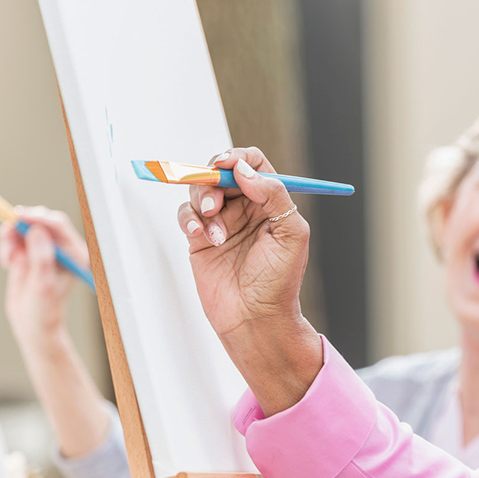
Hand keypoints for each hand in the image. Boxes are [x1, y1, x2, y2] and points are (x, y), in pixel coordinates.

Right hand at [0, 206, 88, 350]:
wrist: (32, 325)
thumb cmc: (45, 309)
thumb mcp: (43, 284)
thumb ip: (42, 256)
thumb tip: (37, 230)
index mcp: (74, 253)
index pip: (58, 225)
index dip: (39, 217)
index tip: (20, 217)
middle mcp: (61, 248)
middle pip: (40, 221)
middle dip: (21, 226)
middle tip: (6, 235)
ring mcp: (43, 249)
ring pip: (23, 228)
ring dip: (10, 237)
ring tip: (8, 259)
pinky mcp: (28, 253)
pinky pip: (14, 238)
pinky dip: (6, 245)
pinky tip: (7, 262)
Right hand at [176, 147, 321, 413]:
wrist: (256, 319)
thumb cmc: (279, 282)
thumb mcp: (291, 234)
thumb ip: (274, 195)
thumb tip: (245, 169)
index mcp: (270, 203)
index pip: (254, 164)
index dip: (239, 158)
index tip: (227, 164)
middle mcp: (246, 209)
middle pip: (222, 173)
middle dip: (214, 178)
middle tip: (215, 193)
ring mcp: (221, 223)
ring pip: (201, 191)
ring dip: (204, 201)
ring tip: (214, 228)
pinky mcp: (200, 239)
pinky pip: (187, 215)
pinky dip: (190, 219)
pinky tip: (201, 235)